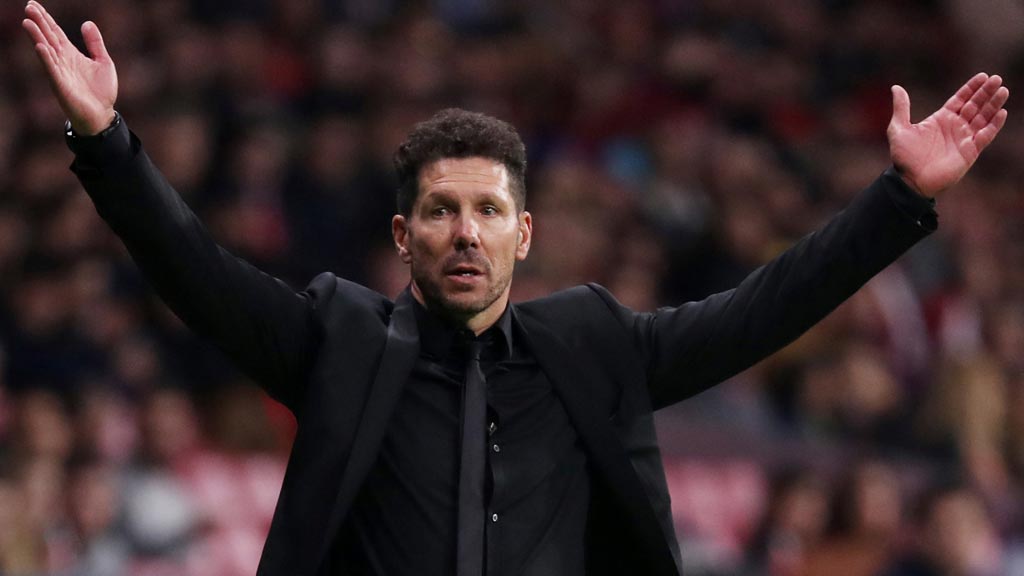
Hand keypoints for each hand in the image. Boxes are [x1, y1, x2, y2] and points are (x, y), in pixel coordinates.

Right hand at [22, 0, 116, 134]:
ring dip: (37, 37)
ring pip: (47, 51)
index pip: (55, 32)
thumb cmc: (101, 91)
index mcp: (71, 54)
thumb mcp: (103, 62)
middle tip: (29, 7)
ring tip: (28, 22)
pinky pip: (52, 70)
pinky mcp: (61, 85)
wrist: (102, 115)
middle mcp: (62, 61)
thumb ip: (95, 43)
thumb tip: (87, 23)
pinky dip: (46, 58)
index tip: (33, 4)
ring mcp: (60, 72)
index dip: (46, 19)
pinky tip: (41, 46)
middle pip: (48, 37)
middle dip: (39, 22)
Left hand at [888, 73, 1008, 196]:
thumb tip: (895, 87)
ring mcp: (964, 138)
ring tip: (1003, 91)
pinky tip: (1001, 113)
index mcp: (941, 118)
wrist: (910, 180)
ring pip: (983, 117)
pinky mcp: (970, 151)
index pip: (961, 99)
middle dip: (986, 92)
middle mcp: (955, 126)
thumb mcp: (898, 128)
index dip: (972, 88)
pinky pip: (985, 136)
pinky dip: (994, 125)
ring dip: (993, 105)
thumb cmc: (904, 157)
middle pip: (975, 105)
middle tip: (997, 79)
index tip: (983, 76)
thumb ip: (901, 108)